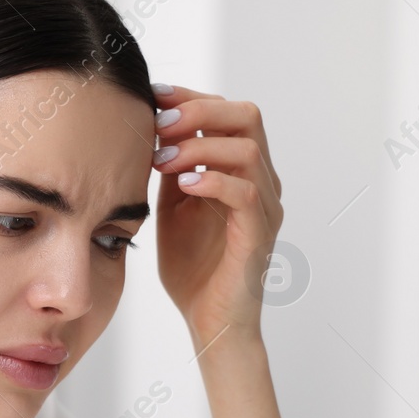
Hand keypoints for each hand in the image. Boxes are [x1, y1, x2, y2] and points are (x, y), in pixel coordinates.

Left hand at [151, 84, 284, 347]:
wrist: (210, 321)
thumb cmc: (193, 269)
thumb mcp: (173, 207)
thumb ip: (173, 168)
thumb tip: (155, 127)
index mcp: (242, 171)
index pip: (229, 112)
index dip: (192, 97)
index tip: (153, 96)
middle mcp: (262, 182)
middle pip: (247, 116)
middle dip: (200, 110)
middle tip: (160, 124)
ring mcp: (265, 208)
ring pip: (247, 150)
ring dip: (199, 147)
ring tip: (162, 160)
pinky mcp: (259, 235)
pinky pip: (246, 194)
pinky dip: (213, 181)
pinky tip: (183, 186)